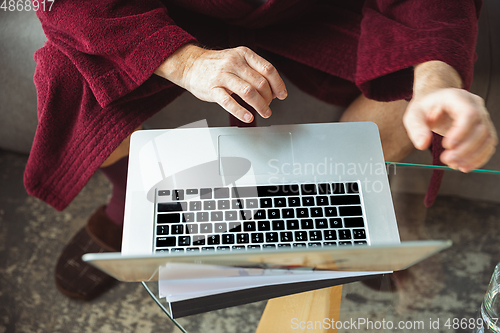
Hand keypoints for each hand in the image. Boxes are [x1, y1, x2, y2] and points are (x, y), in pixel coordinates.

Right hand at [155, 44, 286, 122]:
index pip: (268, 69)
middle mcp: (234, 63)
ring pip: (248, 92)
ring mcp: (222, 76)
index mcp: (244, 54)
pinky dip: (240, 112)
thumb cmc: (217, 65)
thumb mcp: (238, 59)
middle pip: (260, 83)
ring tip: (264, 113)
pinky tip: (248, 117)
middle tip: (269, 106)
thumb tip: (273, 88)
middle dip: (269, 98)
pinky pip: (229, 102)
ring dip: (260, 106)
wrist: (191, 65)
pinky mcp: (212, 89)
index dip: (278, 84)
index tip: (282, 95)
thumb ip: (254, 70)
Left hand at [403, 88, 497, 171]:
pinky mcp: (484, 129)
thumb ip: (416, 128)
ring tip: (454, 165)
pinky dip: (478, 158)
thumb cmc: (426, 107)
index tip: (446, 146)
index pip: (469, 114)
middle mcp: (475, 106)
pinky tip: (464, 165)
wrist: (435, 103)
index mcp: (458, 98)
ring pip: (488, 138)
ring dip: (473, 156)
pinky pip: (488, 145)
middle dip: (465, 149)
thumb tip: (422, 144)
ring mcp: (482, 117)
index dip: (461, 132)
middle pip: (480, 129)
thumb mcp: (414, 114)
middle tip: (447, 159)